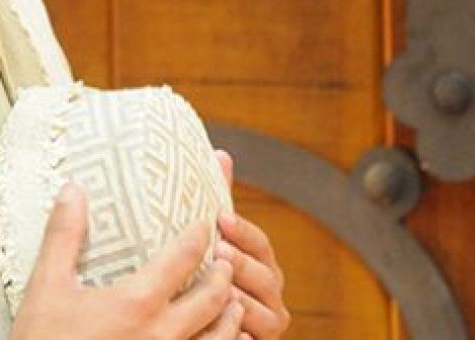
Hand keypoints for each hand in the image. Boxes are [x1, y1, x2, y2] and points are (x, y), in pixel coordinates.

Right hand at [11, 182, 244, 339]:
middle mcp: (162, 334)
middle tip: (226, 262)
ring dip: (230, 317)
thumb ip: (63, 236)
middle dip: (223, 277)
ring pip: (219, 339)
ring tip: (234, 304)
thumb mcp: (46, 286)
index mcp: (136, 302)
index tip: (204, 225)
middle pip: (211, 300)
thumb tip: (73, 190)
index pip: (181, 260)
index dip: (197, 238)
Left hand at [213, 151, 290, 338]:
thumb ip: (220, 201)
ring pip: (261, 312)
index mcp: (261, 262)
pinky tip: (229, 327)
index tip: (220, 217)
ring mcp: (268, 322)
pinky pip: (254, 339)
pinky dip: (243, 334)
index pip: (259, 243)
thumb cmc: (208, 273)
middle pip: (264, 276)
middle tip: (218, 252)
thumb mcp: (214, 238)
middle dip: (242, 263)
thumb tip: (221, 153)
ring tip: (220, 290)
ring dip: (242, 301)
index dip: (242, 230)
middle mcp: (271, 292)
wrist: (203, 324)